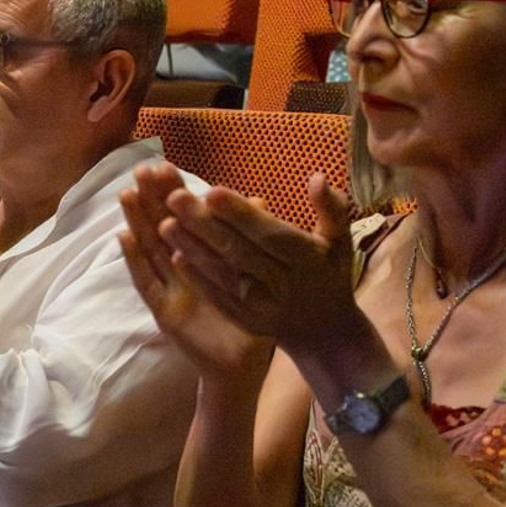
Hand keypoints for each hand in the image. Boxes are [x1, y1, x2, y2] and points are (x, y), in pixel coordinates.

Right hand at [119, 163, 271, 380]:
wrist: (242, 366)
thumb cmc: (249, 320)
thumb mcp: (255, 275)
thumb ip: (252, 239)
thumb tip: (258, 199)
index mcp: (201, 257)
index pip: (183, 217)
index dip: (172, 191)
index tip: (162, 163)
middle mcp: (181, 269)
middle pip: (160, 227)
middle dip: (150, 198)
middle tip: (140, 169)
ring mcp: (169, 289)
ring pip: (149, 249)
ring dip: (136, 222)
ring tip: (126, 193)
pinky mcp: (164, 312)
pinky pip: (147, 283)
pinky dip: (134, 261)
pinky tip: (123, 237)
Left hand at [155, 171, 366, 354]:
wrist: (322, 329)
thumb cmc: (329, 273)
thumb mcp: (341, 241)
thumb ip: (331, 208)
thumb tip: (318, 178)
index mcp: (307, 259)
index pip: (269, 233)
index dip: (241, 213)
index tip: (212, 190)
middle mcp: (284, 284)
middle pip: (239, 252)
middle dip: (205, 225)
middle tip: (173, 197)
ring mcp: (263, 306)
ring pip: (223, 274)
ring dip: (193, 249)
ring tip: (164, 223)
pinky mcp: (246, 320)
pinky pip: (219, 297)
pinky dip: (197, 277)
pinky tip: (175, 256)